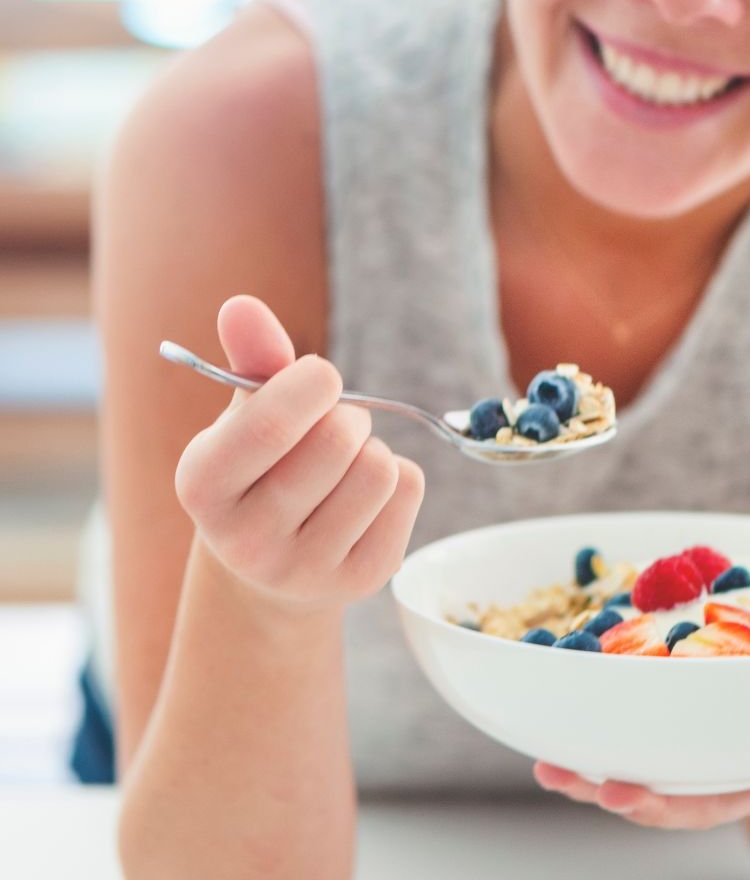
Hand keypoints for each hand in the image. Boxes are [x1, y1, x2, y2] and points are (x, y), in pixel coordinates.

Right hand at [174, 295, 423, 611]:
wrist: (273, 564)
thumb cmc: (262, 466)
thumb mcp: (245, 414)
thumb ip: (250, 359)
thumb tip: (241, 305)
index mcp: (202, 486)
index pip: (269, 423)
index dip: (311, 383)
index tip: (320, 377)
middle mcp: (245, 541)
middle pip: (338, 441)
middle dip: (346, 415)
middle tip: (331, 426)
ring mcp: (305, 571)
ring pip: (379, 468)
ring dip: (372, 448)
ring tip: (344, 464)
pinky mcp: (362, 580)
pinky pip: (409, 490)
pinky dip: (399, 477)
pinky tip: (364, 495)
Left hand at [534, 630, 749, 828]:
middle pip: (722, 796)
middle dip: (671, 802)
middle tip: (622, 792)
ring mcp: (721, 757)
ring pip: (667, 785)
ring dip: (612, 781)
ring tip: (561, 772)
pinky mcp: (686, 738)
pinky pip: (640, 752)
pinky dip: (596, 752)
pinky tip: (550, 747)